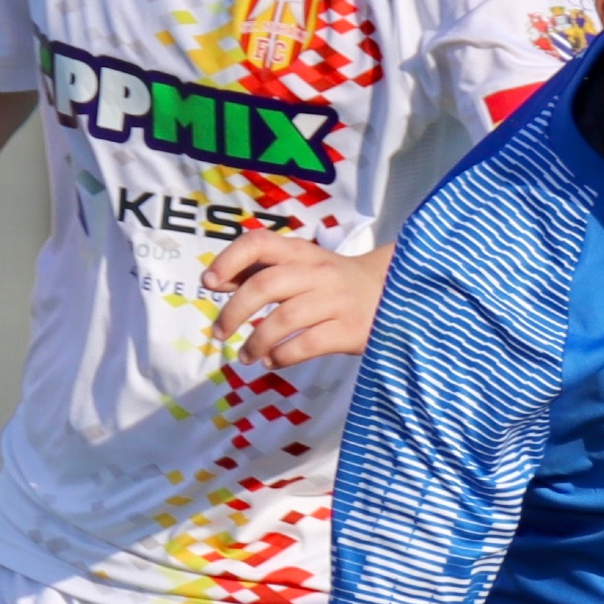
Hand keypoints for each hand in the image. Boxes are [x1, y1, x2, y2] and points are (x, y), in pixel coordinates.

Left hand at [206, 232, 384, 366]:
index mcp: (301, 252)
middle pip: (265, 284)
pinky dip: (282, 356)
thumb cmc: (333, 283)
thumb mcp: (301, 267)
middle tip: (219, 332)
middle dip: (234, 311)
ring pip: (284, 318)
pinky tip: (272, 361)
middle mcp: (318, 272)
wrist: (393, 295)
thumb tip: (217, 281)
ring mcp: (335, 301)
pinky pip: (307, 344)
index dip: (229, 260)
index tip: (209, 283)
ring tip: (244, 356)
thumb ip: (261, 270)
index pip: (259, 243)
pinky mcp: (348, 330)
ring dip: (255, 341)